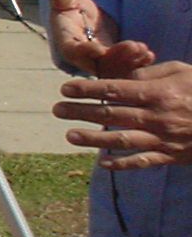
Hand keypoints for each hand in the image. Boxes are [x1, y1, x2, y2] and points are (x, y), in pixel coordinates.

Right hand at [47, 0, 153, 77]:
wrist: (86, 16)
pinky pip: (126, 69)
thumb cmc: (73, 6)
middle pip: (97, 64)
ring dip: (129, 62)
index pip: (73, 51)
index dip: (85, 52)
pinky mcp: (114, 64)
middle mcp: (82, 58)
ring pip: (114, 69)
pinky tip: (148, 55)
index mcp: (67, 43)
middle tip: (133, 46)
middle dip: (116, 58)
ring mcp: (100, 63)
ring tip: (143, 49)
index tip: (99, 49)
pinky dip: (138, 64)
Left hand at [54, 61, 191, 168]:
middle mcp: (157, 116)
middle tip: (57, 109)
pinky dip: (123, 164)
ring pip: (122, 141)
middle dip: (81, 112)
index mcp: (158, 93)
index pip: (115, 89)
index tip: (66, 88)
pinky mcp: (172, 156)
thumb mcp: (181, 72)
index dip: (88, 88)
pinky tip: (103, 163)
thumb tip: (123, 76)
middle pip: (112, 114)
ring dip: (94, 139)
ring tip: (70, 136)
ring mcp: (164, 138)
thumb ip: (150, 73)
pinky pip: (143, 162)